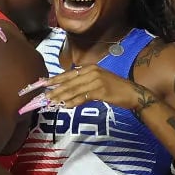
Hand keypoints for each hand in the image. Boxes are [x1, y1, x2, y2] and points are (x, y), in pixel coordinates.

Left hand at [24, 64, 157, 114]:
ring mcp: (96, 80)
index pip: (68, 74)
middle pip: (68, 82)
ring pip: (73, 90)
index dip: (54, 79)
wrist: (132, 93)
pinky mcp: (100, 90)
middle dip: (54, 90)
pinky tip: (66, 106)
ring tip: (51, 103)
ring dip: (61, 97)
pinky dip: (73, 102)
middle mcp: (91, 71)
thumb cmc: (115, 89)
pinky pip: (82, 97)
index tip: (42, 83)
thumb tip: (68, 93)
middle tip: (43, 97)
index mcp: (90, 68)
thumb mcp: (98, 82)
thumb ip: (83, 85)